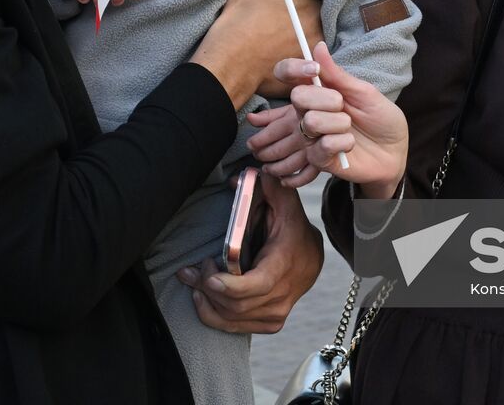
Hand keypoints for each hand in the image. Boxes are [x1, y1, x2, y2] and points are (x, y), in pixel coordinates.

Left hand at [175, 175, 322, 332]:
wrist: (312, 259)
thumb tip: (245, 175)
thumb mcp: (287, 204)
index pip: (257, 285)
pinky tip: (202, 298)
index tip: (209, 277)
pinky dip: (213, 316)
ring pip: (233, 319)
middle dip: (208, 288)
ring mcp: (276, 312)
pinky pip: (235, 328)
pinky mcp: (270, 322)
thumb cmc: (292, 230)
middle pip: (237, 304)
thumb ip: (271, 186)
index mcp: (285, 264)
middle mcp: (282, 294)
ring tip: (191, 280)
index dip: (231, 286)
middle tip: (193, 269)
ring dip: (206, 302)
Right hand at [192, 0, 326, 108]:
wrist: (227, 60)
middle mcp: (320, 36)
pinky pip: (300, 64)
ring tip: (279, 26)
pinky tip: (275, 48)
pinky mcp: (294, 78)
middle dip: (308, 12)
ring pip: (309, 40)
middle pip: (318, 17)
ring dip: (300, 34)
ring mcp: (308, 61)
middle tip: (287, 6)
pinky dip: (293, 58)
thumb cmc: (248, 13)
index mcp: (319, 10)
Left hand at [245, 104, 317, 187]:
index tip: (251, 144)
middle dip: (264, 155)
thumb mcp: (292, 109)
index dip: (258, 140)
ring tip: (268, 169)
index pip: (271, 132)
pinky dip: (293, 181)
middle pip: (278, 150)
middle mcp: (304, 134)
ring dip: (275, 169)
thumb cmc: (313, 111)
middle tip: (257, 156)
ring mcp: (313, 149)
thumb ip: (270, 115)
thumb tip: (250, 118)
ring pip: (289, 165)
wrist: (342, 117)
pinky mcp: (323, 161)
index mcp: (295, 118)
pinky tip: (284, 180)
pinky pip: (306, 175)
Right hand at [274, 41, 407, 198]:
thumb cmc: (380, 118)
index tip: (314, 69)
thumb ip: (337, 74)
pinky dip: (344, 142)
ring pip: (310, 121)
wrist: (395, 150)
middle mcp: (309, 111)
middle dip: (326, 98)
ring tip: (350, 128)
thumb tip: (318, 46)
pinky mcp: (318, 158)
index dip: (292, 68)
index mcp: (318, 90)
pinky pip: (323, 145)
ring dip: (339, 123)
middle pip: (297, 96)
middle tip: (343, 105)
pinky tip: (350, 144)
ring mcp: (311, 135)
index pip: (287, 73)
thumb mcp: (364, 92)